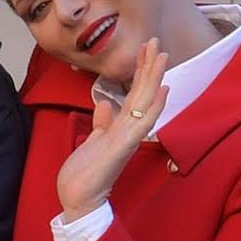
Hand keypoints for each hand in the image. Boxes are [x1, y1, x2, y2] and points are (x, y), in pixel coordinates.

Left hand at [57, 38, 168, 220]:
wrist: (78, 200)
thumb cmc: (85, 176)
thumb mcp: (91, 141)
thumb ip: (102, 123)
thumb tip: (106, 104)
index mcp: (120, 129)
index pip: (133, 95)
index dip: (139, 72)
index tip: (144, 49)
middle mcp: (127, 131)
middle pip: (142, 94)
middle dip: (149, 67)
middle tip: (156, 40)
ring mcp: (127, 139)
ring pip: (145, 104)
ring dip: (154, 79)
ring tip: (162, 56)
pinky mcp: (122, 148)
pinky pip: (142, 124)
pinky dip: (154, 107)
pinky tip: (163, 91)